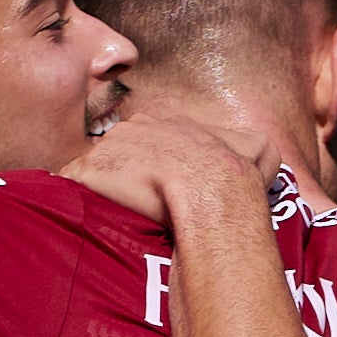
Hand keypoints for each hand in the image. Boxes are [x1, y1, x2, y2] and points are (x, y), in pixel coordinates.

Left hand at [60, 101, 275, 238]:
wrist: (214, 190)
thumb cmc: (236, 176)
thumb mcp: (260, 150)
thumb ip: (257, 148)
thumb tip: (267, 157)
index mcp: (168, 121)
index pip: (146, 135)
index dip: (146, 161)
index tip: (152, 183)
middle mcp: (135, 127)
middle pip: (115, 148)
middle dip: (116, 171)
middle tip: (125, 200)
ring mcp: (110, 148)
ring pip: (93, 166)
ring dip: (93, 187)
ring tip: (98, 211)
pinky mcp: (91, 172)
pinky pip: (70, 183)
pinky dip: (68, 199)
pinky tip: (73, 215)